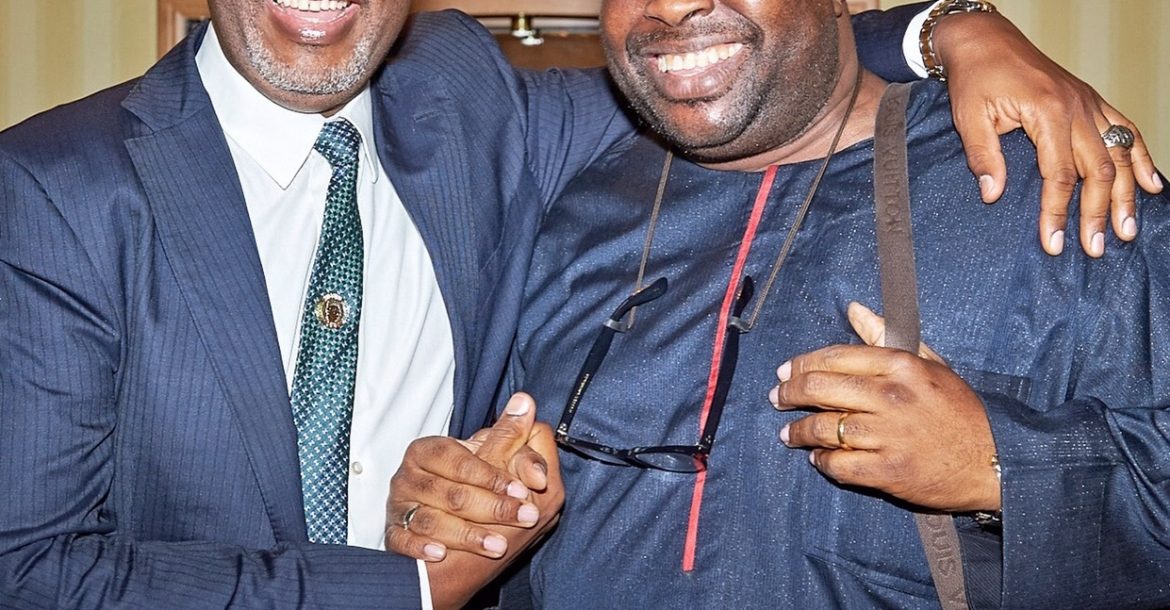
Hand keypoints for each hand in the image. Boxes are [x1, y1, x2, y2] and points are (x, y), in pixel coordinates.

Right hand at [385, 393, 563, 608]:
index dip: (493, 475)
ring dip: (466, 534)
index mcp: (428, 450)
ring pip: (431, 520)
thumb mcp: (487, 457)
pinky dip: (421, 546)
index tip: (524, 489)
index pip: (460, 460)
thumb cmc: (466, 485)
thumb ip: (508, 435)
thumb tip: (525, 401)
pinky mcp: (393, 535)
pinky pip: (403, 541)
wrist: (439, 537)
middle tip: (525, 516)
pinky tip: (441, 553)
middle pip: (451, 492)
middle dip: (493, 507)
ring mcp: (398, 506)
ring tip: (498, 545)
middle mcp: (408, 476)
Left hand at [768, 303, 999, 512]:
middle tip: (778, 399)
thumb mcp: (929, 363)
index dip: (801, 365)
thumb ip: (886, 336)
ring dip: (798, 432)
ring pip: (822, 428)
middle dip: (789, 393)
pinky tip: (817, 458)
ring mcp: (887, 435)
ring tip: (789, 434)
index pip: (833, 357)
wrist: (996, 460)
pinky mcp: (887, 471)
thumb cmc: (959, 410)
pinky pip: (837, 464)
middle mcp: (889, 397)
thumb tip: (854, 309)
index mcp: (899, 366)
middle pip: (819, 388)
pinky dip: (822, 461)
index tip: (785, 372)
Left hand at [934, 11, 1162, 256]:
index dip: (1058, 213)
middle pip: (1099, 169)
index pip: (1059, 175)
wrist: (985, 40)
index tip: (1053, 244)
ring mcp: (1089, 102)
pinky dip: (1141, 158)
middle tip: (1095, 248)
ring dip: (1127, 194)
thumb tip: (993, 196)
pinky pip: (1126, 130)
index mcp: (1048, 113)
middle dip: (1099, 213)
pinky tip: (1152, 185)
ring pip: (1120, 153)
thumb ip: (983, 157)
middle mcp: (1078, 107)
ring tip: (1126, 230)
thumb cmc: (976, 77)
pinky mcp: (1091, 100)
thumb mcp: (969, 117)